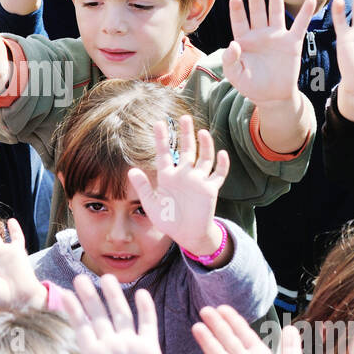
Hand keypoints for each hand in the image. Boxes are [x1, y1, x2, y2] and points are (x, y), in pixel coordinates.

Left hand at [127, 115, 229, 252]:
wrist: (186, 235)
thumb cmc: (168, 220)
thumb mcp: (152, 205)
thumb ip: (143, 187)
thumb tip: (132, 170)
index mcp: (167, 177)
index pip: (164, 153)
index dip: (162, 139)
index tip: (159, 123)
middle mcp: (184, 175)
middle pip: (186, 149)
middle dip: (185, 134)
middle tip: (184, 118)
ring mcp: (198, 181)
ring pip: (204, 158)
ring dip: (204, 145)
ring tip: (201, 132)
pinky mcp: (210, 189)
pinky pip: (218, 174)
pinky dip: (222, 164)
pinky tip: (221, 153)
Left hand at [223, 0, 315, 105]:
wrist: (273, 96)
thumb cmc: (251, 85)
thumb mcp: (235, 76)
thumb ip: (230, 60)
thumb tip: (232, 44)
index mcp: (244, 40)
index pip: (239, 21)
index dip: (237, 10)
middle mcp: (260, 34)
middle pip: (257, 10)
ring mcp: (277, 36)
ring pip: (276, 12)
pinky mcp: (292, 43)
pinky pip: (300, 25)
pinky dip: (305, 13)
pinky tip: (309, 0)